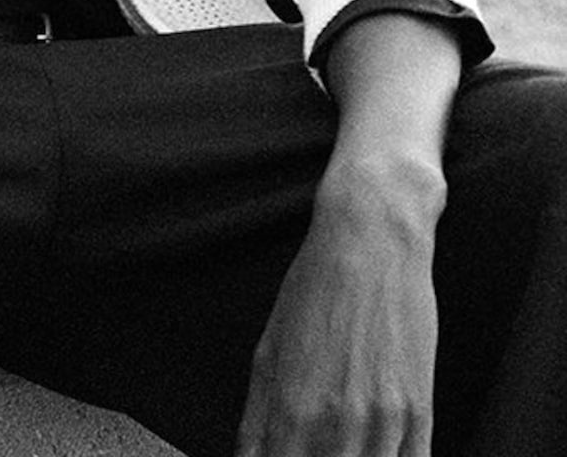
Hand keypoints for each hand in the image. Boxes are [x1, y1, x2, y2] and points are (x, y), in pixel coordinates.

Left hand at [235, 166, 440, 456]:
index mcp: (293, 410)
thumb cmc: (315, 289)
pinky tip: (375, 452)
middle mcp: (338, 423)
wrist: (370, 239)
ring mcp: (383, 421)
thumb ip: (257, 420)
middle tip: (310, 448)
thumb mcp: (268, 350)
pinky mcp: (419, 411)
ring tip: (341, 448)